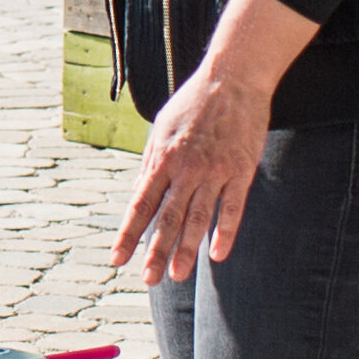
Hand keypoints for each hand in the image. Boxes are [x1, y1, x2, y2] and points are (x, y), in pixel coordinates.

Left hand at [109, 60, 274, 284]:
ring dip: (186, 249)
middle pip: (167, 218)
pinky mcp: (241, 170)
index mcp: (162, 158)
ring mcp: (215, 171)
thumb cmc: (194, 103)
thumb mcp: (161, 127)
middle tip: (148, 279)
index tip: (117, 259)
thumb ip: (150, 162)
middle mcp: (186, 168)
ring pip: (198, 218)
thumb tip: (138, 193)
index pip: (140, 204)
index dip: (128, 234)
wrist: (233, 78)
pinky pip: (233, 208)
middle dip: (156, 251)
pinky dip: (225, 232)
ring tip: (178, 276)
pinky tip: (217, 255)